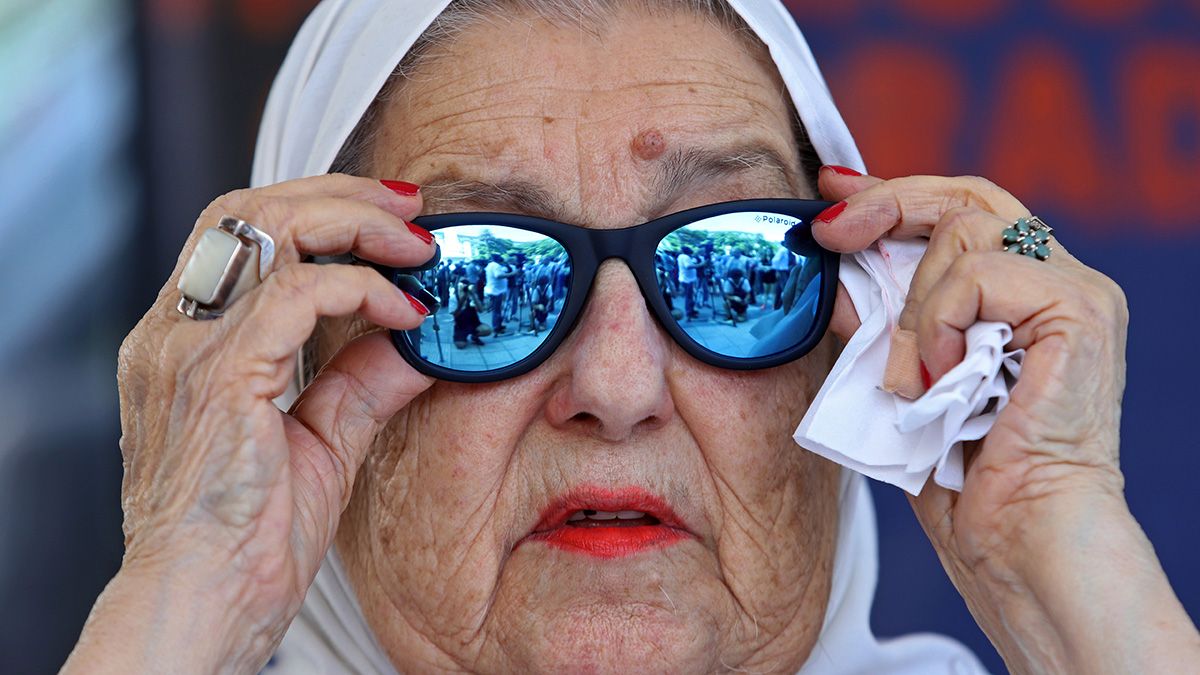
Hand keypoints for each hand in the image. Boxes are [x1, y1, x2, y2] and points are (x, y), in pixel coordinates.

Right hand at [64, 175, 435, 672]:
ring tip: (419, 247)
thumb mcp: (322, 441)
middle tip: (413, 212)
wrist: (207, 607)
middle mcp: (175, 333)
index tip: (395, 225)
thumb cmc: (249, 540)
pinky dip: (360, 287)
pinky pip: (295, 293)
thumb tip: (419, 340)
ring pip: (267, 227)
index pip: (243, 234)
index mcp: (187, 343)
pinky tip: (405, 311)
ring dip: (356, 223)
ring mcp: (187, 349)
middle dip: (342, 195)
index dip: (322, 209)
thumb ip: (362, 381)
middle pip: (249, 207)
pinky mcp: (217, 376)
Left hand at [816, 168, 1197, 671]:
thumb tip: (836, 272)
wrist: (1017, 541)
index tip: (830, 191)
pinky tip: (937, 380)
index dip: (892, 193)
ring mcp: (1076, 292)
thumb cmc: (966, 479)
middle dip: (885, 202)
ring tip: (907, 380)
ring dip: (910, 309)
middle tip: (829, 233)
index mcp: (1023, 297)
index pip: (959, 212)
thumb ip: (882, 322)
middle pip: (967, 196)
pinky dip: (936, 325)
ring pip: (962, 235)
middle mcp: (1059, 282)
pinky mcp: (1080, 312)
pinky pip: (977, 277)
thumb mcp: (903, 377)